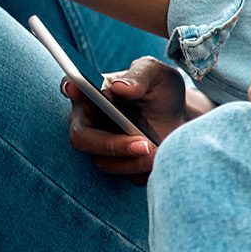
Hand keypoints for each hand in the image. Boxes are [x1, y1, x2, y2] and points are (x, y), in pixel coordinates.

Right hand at [63, 56, 210, 183]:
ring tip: (159, 152)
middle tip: (144, 145)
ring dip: (134, 161)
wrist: (181, 118)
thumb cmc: (163, 91)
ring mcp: (98, 145)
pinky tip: (159, 159)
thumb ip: (140, 76)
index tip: (75, 87)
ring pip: (104, 162)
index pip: (71, 86)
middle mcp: (88, 120)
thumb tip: (120, 87)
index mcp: (92, 92)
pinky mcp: (115, 164)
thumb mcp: (158, 76)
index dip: (70, 88)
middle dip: (112, 144)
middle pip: (82, 137)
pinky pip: (123, 175)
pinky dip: (143, 170)